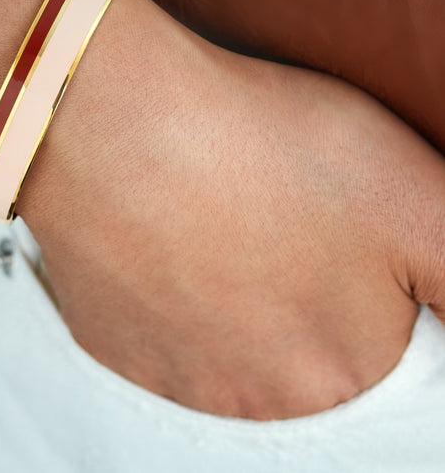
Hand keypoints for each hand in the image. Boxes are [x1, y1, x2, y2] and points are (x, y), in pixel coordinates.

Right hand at [16, 0, 444, 419]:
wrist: (113, 122)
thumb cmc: (258, 147)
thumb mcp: (412, 196)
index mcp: (336, 375)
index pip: (380, 361)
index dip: (370, 296)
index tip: (343, 248)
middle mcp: (252, 400)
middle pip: (299, 360)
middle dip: (306, 299)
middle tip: (282, 225)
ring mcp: (171, 374)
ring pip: (226, 349)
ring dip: (234, 301)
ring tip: (222, 225)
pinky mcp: (111, 340)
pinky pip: (159, 333)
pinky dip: (171, 295)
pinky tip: (167, 240)